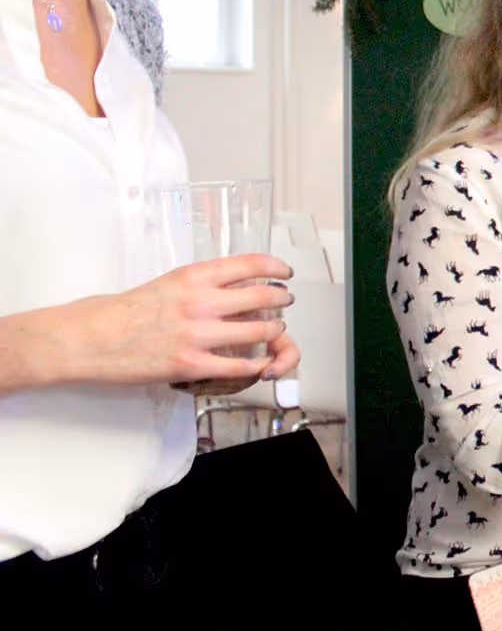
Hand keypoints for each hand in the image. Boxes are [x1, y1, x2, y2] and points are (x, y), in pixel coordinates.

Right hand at [69, 255, 295, 388]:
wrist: (88, 338)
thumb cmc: (119, 311)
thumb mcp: (165, 283)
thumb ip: (198, 286)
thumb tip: (227, 289)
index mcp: (193, 277)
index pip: (250, 264)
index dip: (276, 268)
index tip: (284, 272)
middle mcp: (201, 301)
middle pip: (264, 296)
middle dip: (281, 300)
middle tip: (284, 302)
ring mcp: (198, 334)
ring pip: (260, 330)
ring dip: (274, 331)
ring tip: (274, 330)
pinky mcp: (191, 364)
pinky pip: (240, 365)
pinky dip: (256, 364)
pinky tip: (259, 362)